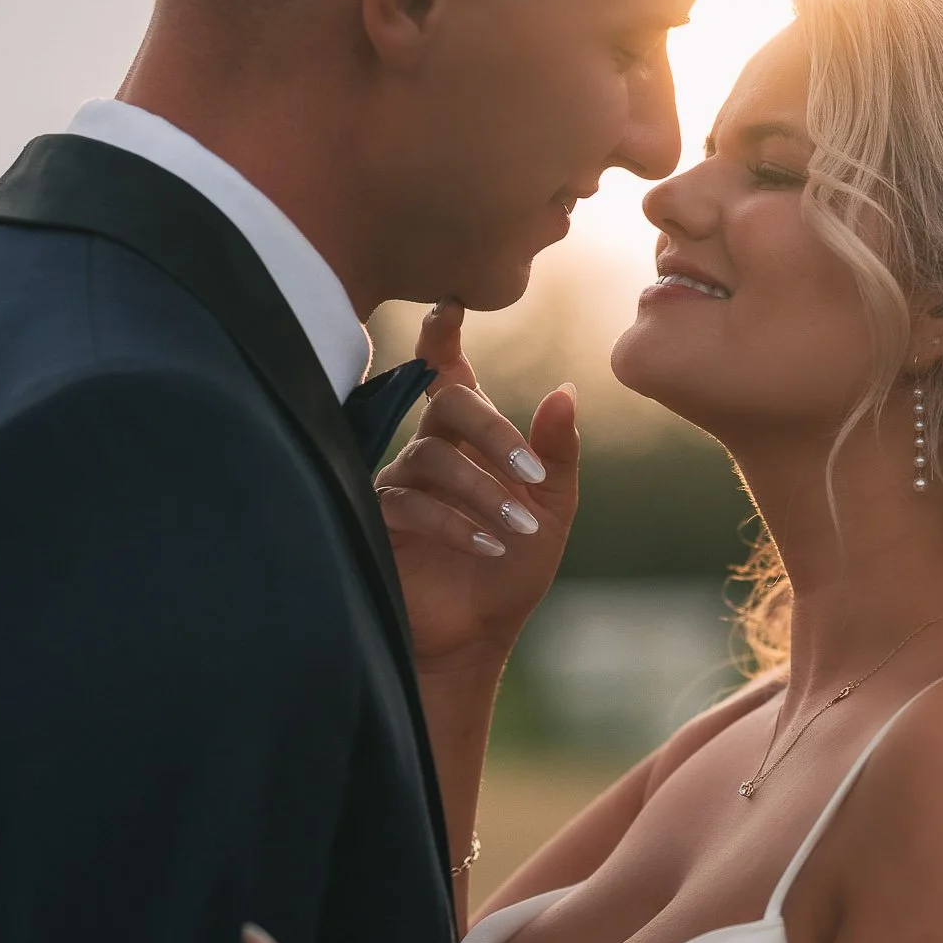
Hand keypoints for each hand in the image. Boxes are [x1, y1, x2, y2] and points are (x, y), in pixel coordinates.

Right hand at [378, 304, 578, 672]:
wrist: (475, 639)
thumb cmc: (510, 572)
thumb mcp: (552, 509)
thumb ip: (557, 451)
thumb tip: (565, 391)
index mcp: (466, 438)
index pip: (447, 372)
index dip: (444, 335)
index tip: (451, 304)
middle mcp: (427, 450)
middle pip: (448, 404)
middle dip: (493, 433)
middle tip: (531, 473)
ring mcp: (398, 484)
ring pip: (432, 457)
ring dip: (483, 492)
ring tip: (518, 529)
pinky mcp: (377, 522)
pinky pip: (410, 504)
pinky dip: (456, 523)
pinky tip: (489, 545)